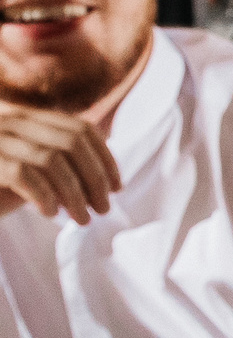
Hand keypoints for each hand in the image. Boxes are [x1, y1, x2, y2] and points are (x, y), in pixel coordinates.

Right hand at [0, 99, 117, 222]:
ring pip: (52, 160)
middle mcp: (11, 119)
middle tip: (103, 208)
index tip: (117, 187)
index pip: (81, 129)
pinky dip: (44, 195)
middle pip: (72, 142)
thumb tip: (105, 173)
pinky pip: (24, 174)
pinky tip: (50, 214)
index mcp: (27, 117)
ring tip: (82, 219)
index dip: (105, 158)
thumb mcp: (34, 167)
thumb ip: (61, 161)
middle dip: (95, 178)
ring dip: (74, 194)